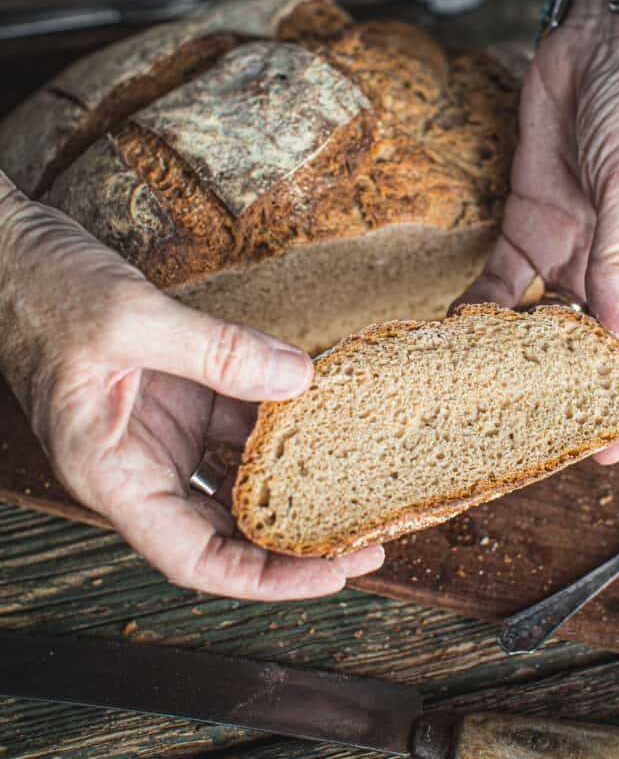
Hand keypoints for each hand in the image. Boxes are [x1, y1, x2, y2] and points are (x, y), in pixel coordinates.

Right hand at [0, 182, 383, 597]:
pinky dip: (280, 419)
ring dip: (296, 483)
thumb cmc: (45, 294)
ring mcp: (161, 433)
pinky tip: (322, 408)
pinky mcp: (178, 397)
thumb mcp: (129, 319)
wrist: (19, 256)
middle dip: (296, 543)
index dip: (266, 577)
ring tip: (359, 485)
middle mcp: (139, 466)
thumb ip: (215, 351)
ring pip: (238, 477)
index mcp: (111, 474)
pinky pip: (238, 421)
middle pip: (226, 531)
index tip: (331, 574)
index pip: (196, 557)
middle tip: (367, 542)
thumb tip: (300, 377)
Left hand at [457, 9, 618, 461]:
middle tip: (539, 433)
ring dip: (520, 356)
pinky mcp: (528, 225)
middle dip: (574, 391)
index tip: (614, 438)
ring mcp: (573, 248)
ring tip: (486, 391)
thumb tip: (618, 338)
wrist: (599, 45)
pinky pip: (503, 278)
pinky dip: (481, 306)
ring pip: (547, 321)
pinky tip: (456, 330)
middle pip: (601, 346)